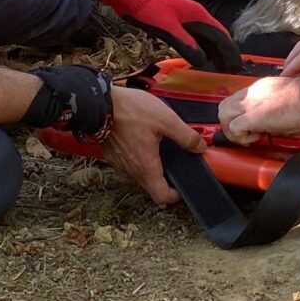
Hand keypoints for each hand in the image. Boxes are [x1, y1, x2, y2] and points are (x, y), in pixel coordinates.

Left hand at [101, 0, 242, 71]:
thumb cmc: (149, 9)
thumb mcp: (167, 27)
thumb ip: (186, 43)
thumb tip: (204, 61)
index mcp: (198, 15)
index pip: (220, 35)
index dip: (229, 50)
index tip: (237, 64)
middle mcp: (196, 17)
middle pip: (216, 37)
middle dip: (225, 52)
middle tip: (233, 70)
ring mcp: (187, 20)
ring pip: (207, 38)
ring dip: (215, 52)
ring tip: (222, 67)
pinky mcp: (178, 24)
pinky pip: (196, 39)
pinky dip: (203, 49)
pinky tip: (204, 58)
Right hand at [101, 86, 204, 203]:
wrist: (100, 103)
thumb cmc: (130, 111)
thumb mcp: (166, 120)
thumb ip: (185, 136)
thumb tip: (199, 147)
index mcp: (146, 167)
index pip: (161, 197)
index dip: (174, 196)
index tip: (181, 185)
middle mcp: (131, 170)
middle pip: (151, 185)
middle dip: (164, 178)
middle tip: (174, 161)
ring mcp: (119, 163)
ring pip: (139, 173)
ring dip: (150, 165)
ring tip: (159, 147)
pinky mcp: (111, 154)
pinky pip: (128, 162)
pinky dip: (137, 156)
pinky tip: (143, 139)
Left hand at [218, 74, 299, 145]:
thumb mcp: (285, 101)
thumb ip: (273, 111)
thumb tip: (273, 126)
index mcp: (259, 89)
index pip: (236, 101)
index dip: (239, 116)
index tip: (251, 127)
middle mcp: (251, 94)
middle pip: (223, 107)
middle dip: (230, 124)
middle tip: (245, 134)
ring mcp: (251, 104)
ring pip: (223, 115)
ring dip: (232, 131)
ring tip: (249, 137)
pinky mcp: (254, 116)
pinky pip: (233, 128)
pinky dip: (241, 137)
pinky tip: (256, 138)